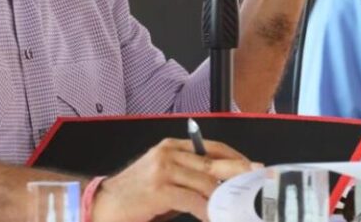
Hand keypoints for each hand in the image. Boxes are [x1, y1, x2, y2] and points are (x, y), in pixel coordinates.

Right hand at [90, 138, 260, 221]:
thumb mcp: (163, 177)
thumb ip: (188, 176)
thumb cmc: (136, 194)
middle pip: (212, 162)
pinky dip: (207, 211)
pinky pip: (193, 200)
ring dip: (224, 197)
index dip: (234, 156)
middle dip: (238, 173)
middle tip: (256, 179)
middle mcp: (168, 154)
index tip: (251, 165)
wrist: (104, 204)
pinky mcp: (159, 190)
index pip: (210, 147)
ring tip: (237, 206)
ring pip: (205, 182)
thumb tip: (219, 185)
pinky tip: (214, 217)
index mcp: (171, 146)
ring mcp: (163, 170)